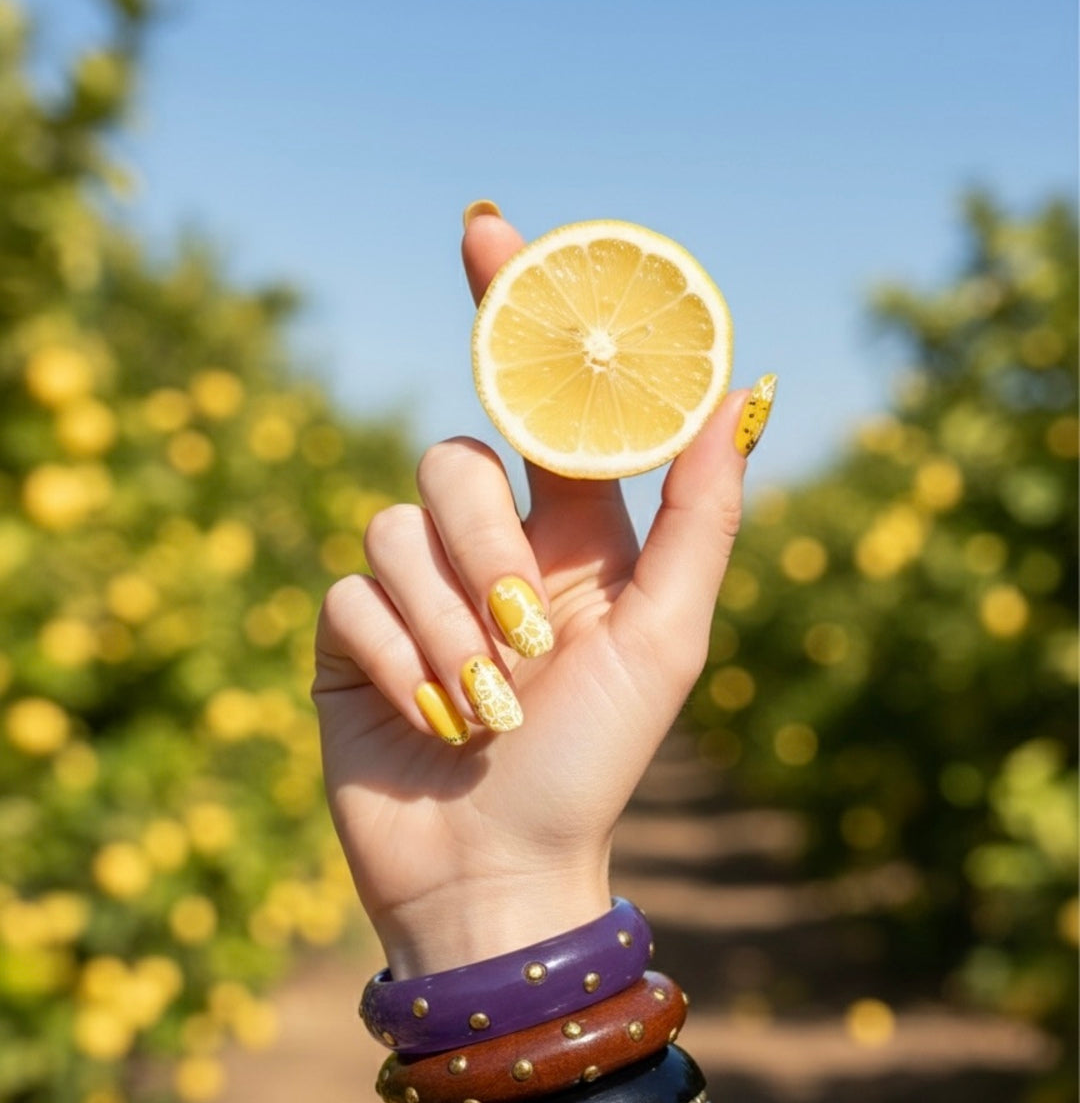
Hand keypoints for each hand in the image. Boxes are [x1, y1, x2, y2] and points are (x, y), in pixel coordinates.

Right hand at [312, 211, 751, 977]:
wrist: (498, 873)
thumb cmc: (594, 764)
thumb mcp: (667, 638)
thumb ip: (700, 515)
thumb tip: (739, 391)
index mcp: (568, 536)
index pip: (534, 399)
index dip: (512, 313)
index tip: (487, 229)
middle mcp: (485, 548)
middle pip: (453, 461)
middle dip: (485, 548)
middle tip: (526, 636)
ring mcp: (409, 589)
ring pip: (395, 529)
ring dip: (448, 627)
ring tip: (485, 707)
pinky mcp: (347, 634)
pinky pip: (350, 596)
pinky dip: (398, 661)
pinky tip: (428, 719)